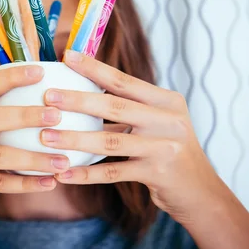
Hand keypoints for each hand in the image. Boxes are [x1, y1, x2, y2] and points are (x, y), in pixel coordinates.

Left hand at [41, 50, 230, 224]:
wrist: (201, 192)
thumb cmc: (170, 152)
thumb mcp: (158, 124)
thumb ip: (130, 110)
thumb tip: (83, 95)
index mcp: (166, 101)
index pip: (124, 80)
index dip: (94, 68)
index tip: (66, 56)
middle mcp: (168, 119)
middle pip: (114, 105)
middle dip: (77, 100)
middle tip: (48, 97)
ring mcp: (164, 146)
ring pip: (110, 140)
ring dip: (75, 139)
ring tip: (46, 137)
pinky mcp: (157, 173)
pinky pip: (113, 172)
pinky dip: (86, 174)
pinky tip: (64, 173)